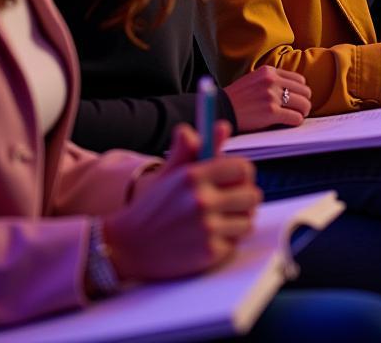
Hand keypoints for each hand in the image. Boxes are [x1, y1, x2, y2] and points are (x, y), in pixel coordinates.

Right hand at [102, 123, 260, 281]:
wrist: (128, 246)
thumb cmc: (152, 207)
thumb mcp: (171, 173)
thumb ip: (198, 150)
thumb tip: (222, 127)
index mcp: (193, 176)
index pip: (243, 169)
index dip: (242, 174)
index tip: (236, 180)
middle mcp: (202, 200)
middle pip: (252, 195)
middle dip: (243, 199)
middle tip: (230, 202)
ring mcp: (206, 229)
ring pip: (247, 221)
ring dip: (236, 222)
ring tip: (217, 221)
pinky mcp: (209, 253)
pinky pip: (235, 243)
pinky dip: (225, 242)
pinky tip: (207, 238)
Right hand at [223, 66, 311, 130]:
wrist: (221, 110)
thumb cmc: (237, 98)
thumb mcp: (254, 80)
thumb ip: (272, 81)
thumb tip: (294, 91)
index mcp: (269, 71)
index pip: (299, 79)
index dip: (300, 91)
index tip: (296, 100)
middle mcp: (272, 81)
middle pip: (305, 91)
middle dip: (303, 102)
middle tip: (298, 110)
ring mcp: (271, 96)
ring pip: (304, 104)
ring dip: (301, 113)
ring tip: (294, 117)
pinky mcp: (271, 112)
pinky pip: (296, 118)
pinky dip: (295, 122)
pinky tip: (288, 123)